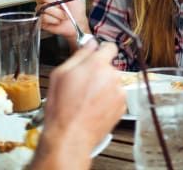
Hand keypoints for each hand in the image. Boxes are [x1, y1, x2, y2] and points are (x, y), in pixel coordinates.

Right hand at [28, 0, 90, 44]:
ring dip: (58, 11)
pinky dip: (55, 19)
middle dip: (55, 0)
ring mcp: (41, 11)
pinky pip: (45, 18)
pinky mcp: (41, 21)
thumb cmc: (75, 7)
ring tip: (63, 13)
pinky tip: (59, 19)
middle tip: (63, 3)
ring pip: (45, 8)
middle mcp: (42, 0)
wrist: (78, 23)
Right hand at [31, 42, 124, 169]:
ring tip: (87, 98)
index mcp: (97, 64)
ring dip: (104, 85)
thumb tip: (89, 44)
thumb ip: (79, 54)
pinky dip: (108, 99)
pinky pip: (116, 96)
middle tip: (84, 82)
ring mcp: (119, 92)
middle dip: (99, 71)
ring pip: (113, 81)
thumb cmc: (62, 108)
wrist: (70, 137)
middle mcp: (112, 76)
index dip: (102, 50)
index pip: (109, 46)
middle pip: (109, 65)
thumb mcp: (60, 74)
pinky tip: (93, 106)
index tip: (97, 54)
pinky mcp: (122, 107)